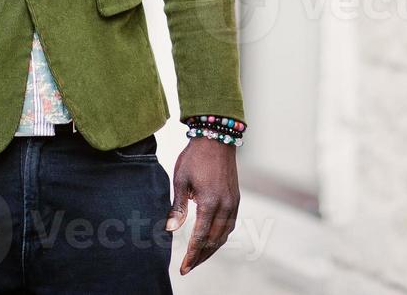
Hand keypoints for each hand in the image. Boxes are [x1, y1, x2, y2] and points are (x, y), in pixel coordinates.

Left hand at [165, 137, 239, 274]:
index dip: (192, 255)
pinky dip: (220, 237)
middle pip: (214, 240)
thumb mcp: (180, 180)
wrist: (216, 138)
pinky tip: (212, 240)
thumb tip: (170, 230)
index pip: (200, 237)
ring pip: (224, 235)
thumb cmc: (195, 157)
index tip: (183, 267)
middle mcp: (225, 205)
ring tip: (199, 258)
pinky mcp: (236, 198)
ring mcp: (233, 202)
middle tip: (188, 267)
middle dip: (201, 256)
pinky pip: (230, 224)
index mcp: (210, 202)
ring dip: (212, 249)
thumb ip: (178, 207)